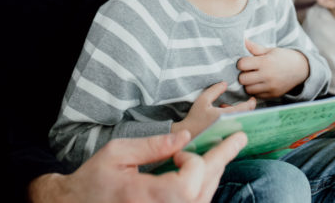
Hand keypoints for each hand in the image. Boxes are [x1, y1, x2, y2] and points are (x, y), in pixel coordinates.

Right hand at [28, 130, 246, 202]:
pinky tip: (209, 168)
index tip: (179, 152)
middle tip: (240, 137)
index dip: (192, 163)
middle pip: (202, 191)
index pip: (188, 183)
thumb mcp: (118, 154)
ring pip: (202, 199)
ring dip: (215, 173)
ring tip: (227, 149)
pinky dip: (203, 185)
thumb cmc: (94, 179)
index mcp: (145, 196)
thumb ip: (153, 146)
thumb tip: (184, 138)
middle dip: (222, 160)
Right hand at [172, 82, 255, 137]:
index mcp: (226, 116)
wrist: (187, 135)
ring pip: (242, 124)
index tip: (252, 98)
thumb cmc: (194, 117)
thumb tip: (225, 83)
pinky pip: (236, 130)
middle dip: (245, 109)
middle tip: (240, 103)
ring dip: (239, 116)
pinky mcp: (227, 140)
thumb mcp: (203, 100)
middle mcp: (230, 126)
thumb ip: (215, 90)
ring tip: (226, 109)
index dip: (251, 103)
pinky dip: (235, 122)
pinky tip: (224, 118)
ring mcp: (229, 134)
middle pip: (246, 117)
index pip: (246, 109)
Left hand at [237, 39, 308, 98]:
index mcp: (266, 62)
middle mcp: (268, 76)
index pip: (242, 65)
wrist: (301, 69)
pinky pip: (257, 95)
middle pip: (243, 79)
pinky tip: (260, 84)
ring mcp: (271, 87)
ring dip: (248, 84)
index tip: (245, 62)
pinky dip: (256, 90)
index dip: (241, 63)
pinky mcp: (273, 95)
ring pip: (248, 89)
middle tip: (248, 71)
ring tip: (253, 78)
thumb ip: (255, 48)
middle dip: (243, 74)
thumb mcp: (270, 50)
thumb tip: (242, 40)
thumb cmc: (283, 57)